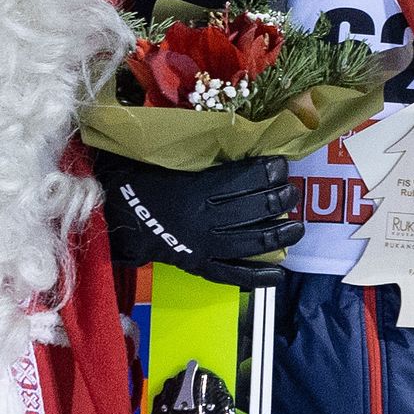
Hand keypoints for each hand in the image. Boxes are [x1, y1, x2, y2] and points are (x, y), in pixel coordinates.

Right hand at [96, 152, 297, 280]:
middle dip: (281, 197)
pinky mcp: (200, 265)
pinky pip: (234, 274)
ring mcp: (204, 246)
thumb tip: (237, 138)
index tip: (282, 164)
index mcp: (196, 190)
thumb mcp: (168, 161)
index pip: (245, 179)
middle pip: (256, 207)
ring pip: (253, 240)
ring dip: (281, 233)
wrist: (117, 219)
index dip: (269, 170)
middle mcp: (205, 219)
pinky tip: (280, 272)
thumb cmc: (141, 182)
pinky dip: (259, 276)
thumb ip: (201, 156)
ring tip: (296, 226)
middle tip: (292, 191)